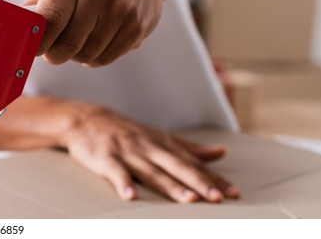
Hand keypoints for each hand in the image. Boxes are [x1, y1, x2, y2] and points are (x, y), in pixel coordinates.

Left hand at [25, 0, 170, 66]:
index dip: (38, 42)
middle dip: (55, 54)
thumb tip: (16, 21)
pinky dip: (95, 57)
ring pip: (86, 55)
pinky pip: (105, 58)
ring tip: (79, 40)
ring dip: (76, 56)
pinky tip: (96, 42)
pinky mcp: (136, 27)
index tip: (34, 48)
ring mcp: (120, 9)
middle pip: (67, 44)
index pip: (49, 21)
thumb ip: (39, 0)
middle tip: (54, 50)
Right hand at [59, 104, 239, 202]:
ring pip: (152, 172)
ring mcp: (128, 153)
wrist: (86, 119)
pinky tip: (130, 197)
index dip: (214, 178)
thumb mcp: (160, 136)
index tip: (234, 193)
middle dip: (199, 183)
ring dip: (170, 186)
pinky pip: (116, 173)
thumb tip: (221, 152)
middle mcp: (150, 148)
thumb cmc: (126, 132)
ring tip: (188, 200)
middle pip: (178, 167)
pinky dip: (123, 184)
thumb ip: (190, 148)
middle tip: (218, 198)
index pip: (194, 164)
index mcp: (164, 145)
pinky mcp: (106, 159)